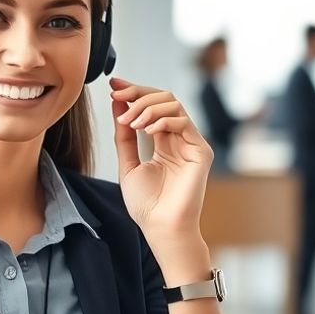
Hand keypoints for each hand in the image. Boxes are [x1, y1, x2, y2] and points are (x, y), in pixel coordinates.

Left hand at [110, 77, 213, 242]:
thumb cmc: (147, 204)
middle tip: (118, 97)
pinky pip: (183, 122)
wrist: (160, 228)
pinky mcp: (200, 151)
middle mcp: (179, 139)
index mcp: (163, 141)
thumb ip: (124, 135)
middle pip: (164, 98)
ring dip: (147, 107)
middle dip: (138, 94)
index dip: (134, 91)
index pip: (152, 106)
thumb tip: (118, 103)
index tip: (114, 85)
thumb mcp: (127, 163)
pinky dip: (161, 119)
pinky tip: (145, 130)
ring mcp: (191, 144)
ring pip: (173, 104)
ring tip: (130, 122)